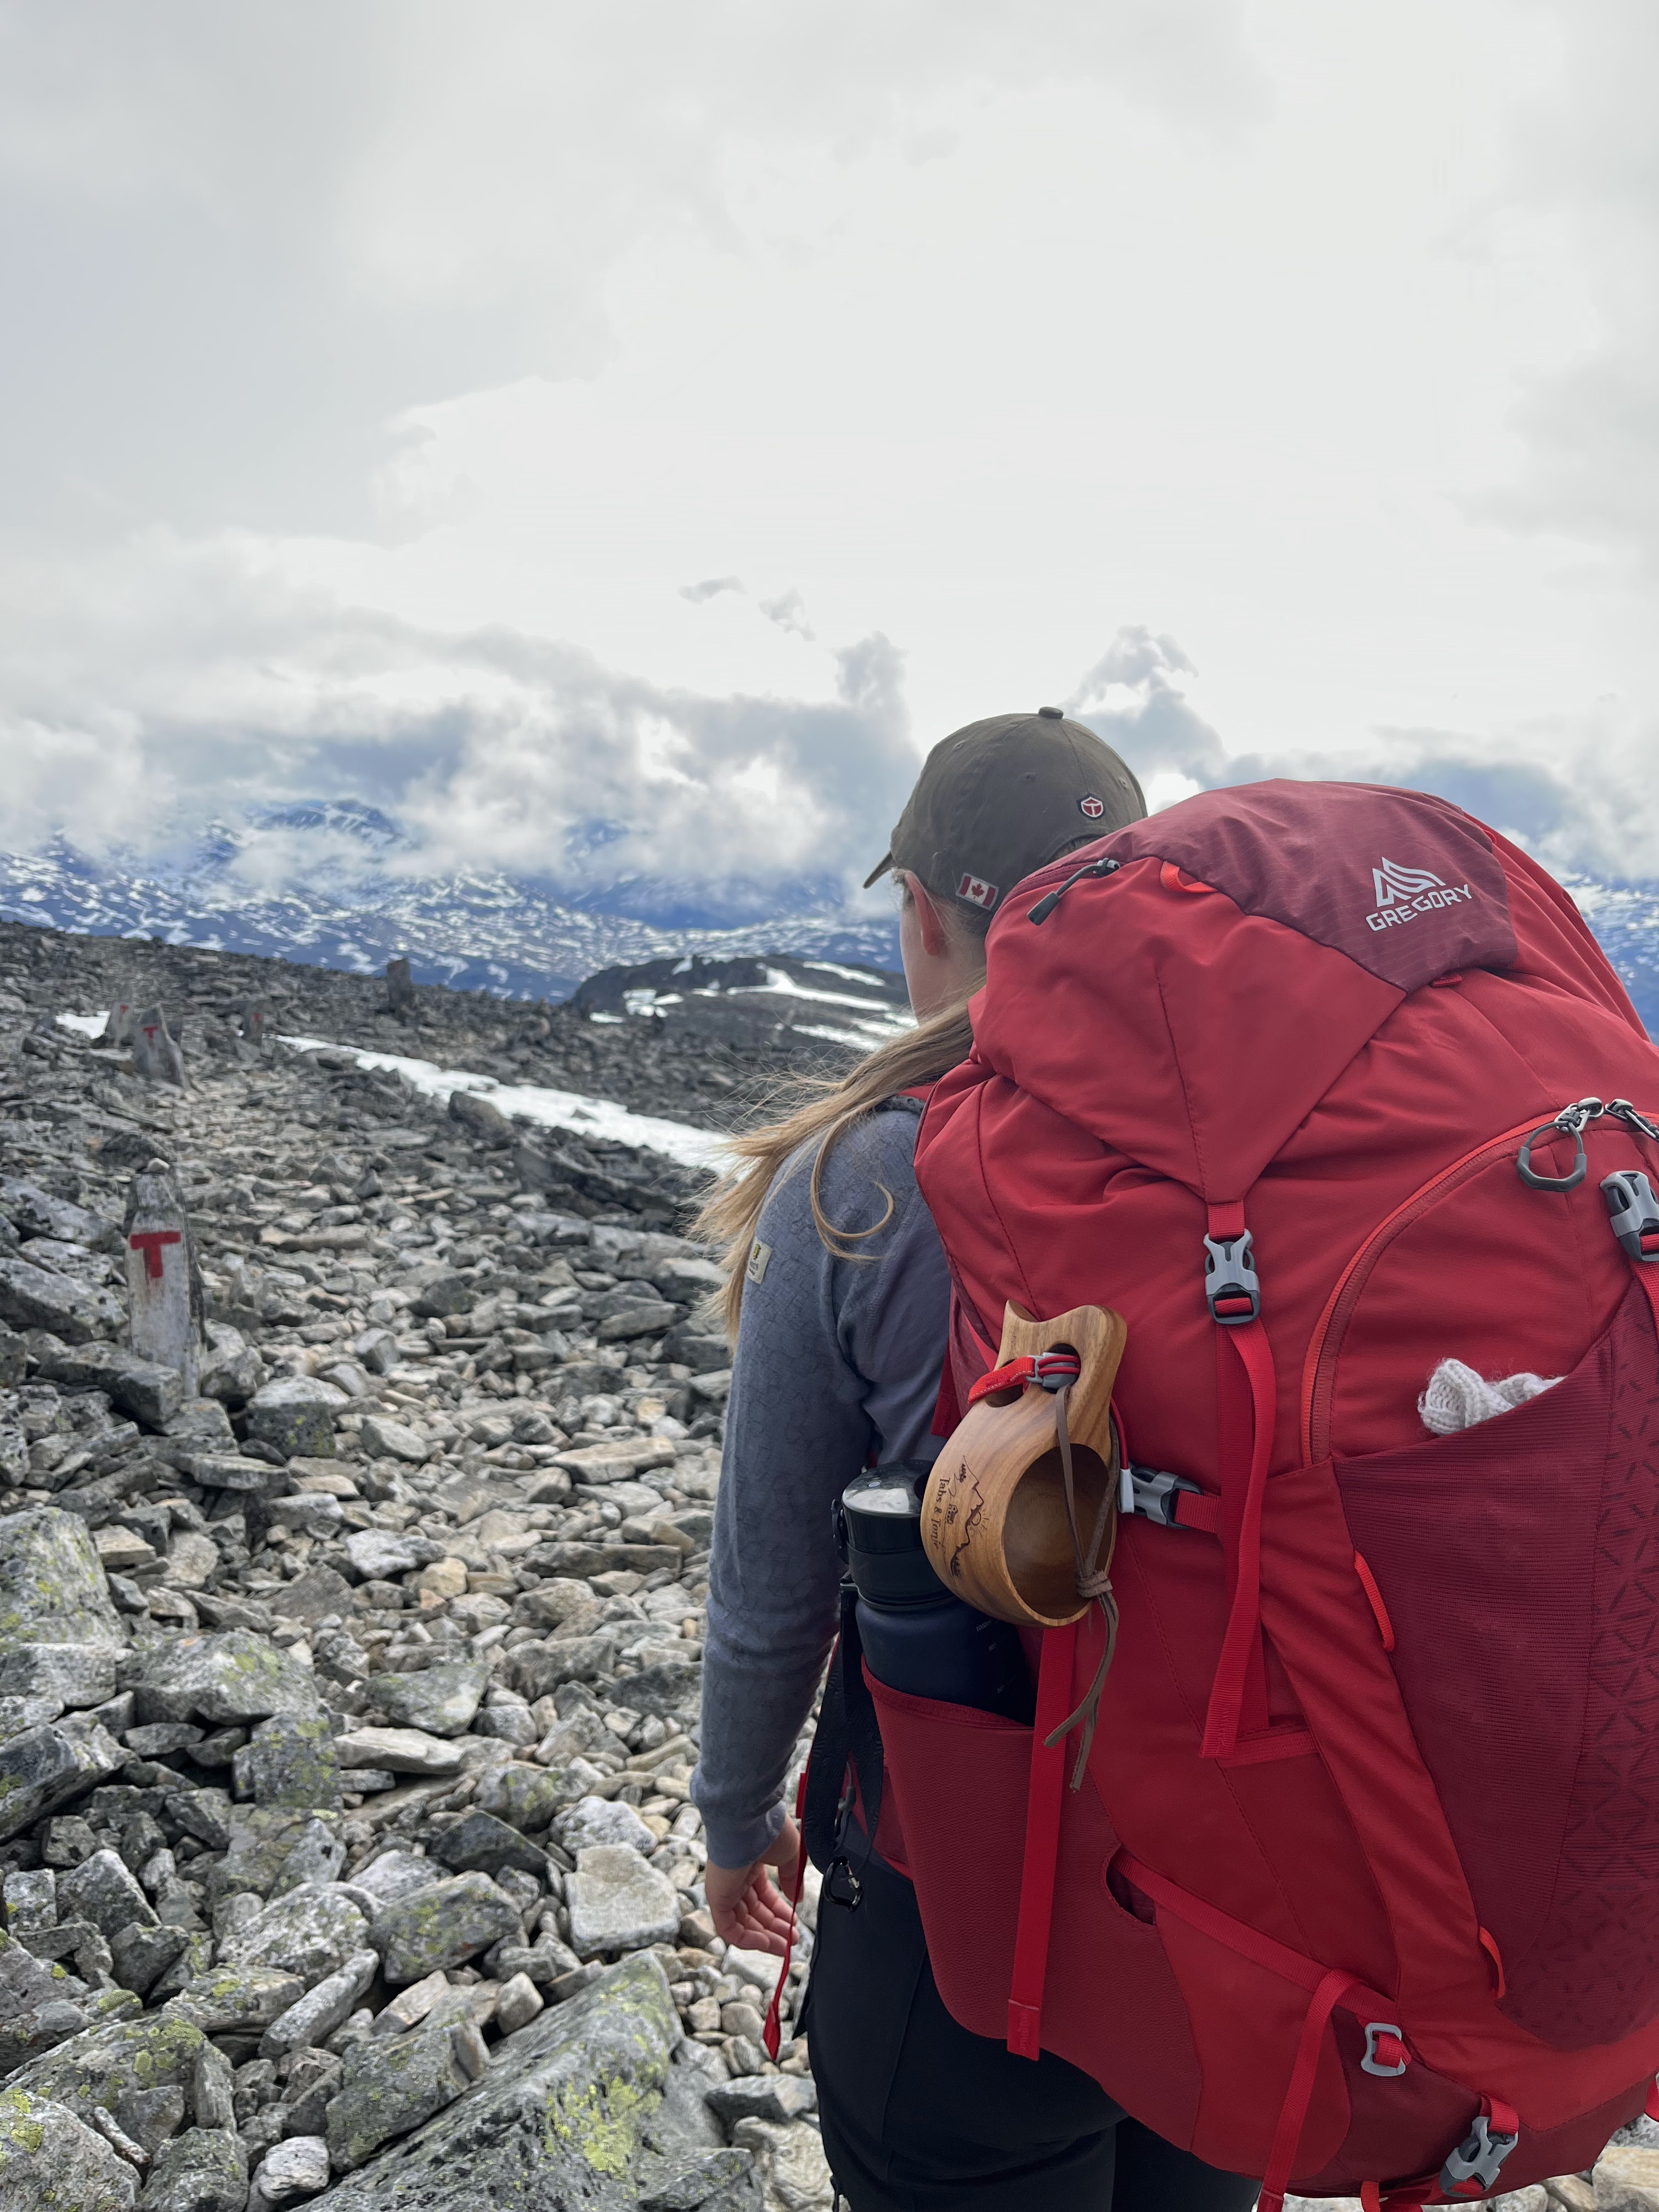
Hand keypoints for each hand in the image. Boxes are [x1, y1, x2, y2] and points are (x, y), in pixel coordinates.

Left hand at [704, 1813, 800, 1958]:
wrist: (748, 1820)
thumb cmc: (768, 1830)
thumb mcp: (789, 1855)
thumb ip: (791, 1878)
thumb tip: (796, 1898)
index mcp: (750, 1865)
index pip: (763, 1896)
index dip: (779, 1911)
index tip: (794, 1922)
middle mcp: (735, 1878)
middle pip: (754, 1912)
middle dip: (774, 1927)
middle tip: (792, 1939)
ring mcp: (725, 1889)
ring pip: (743, 1923)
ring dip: (765, 1937)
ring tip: (785, 1946)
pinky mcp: (716, 1899)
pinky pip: (730, 1929)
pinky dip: (748, 1940)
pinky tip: (768, 1944)